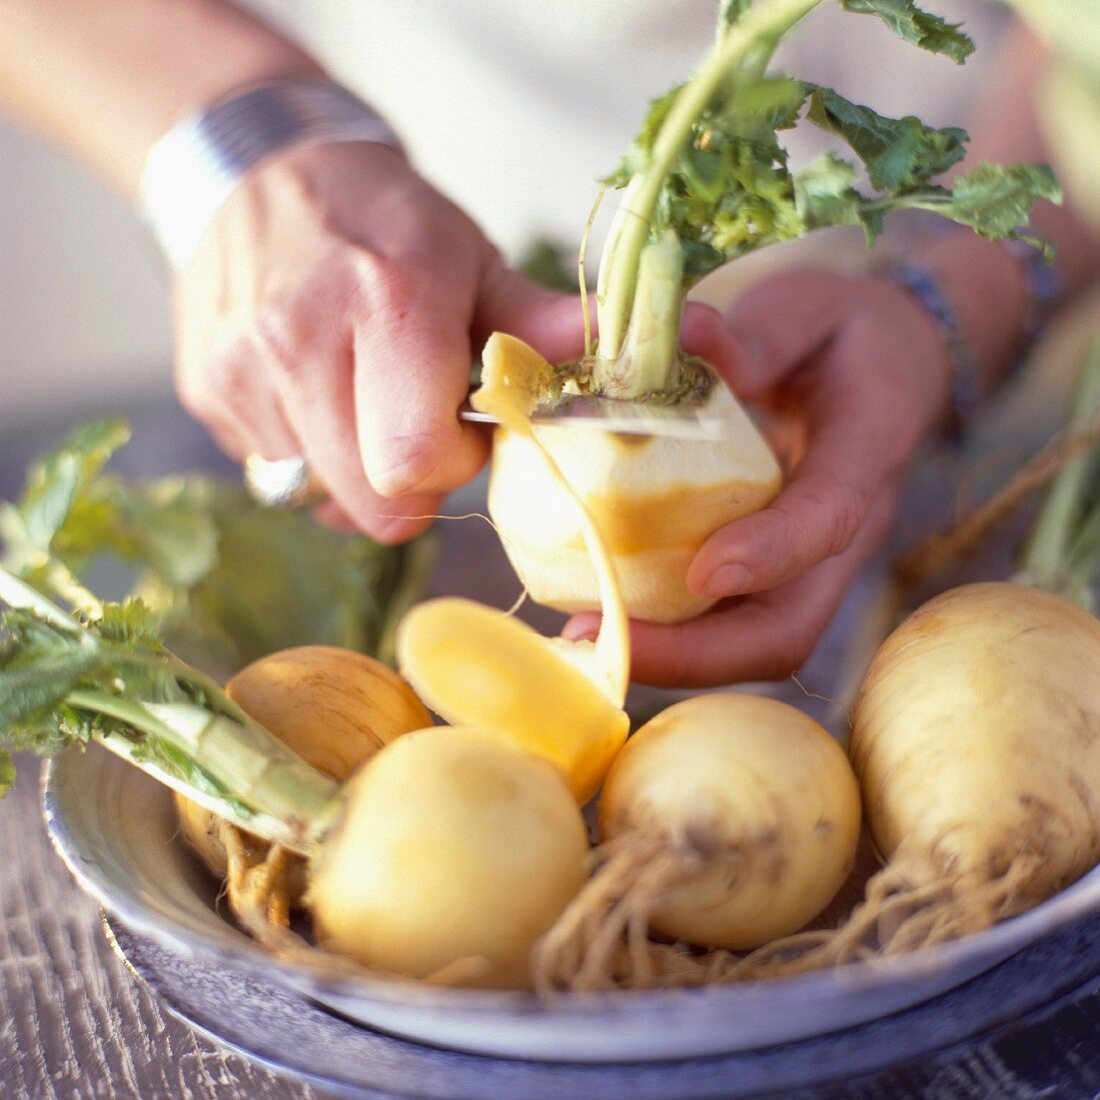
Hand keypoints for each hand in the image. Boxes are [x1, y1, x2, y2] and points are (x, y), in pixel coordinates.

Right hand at [173, 141, 584, 540]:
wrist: (257, 171)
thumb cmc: (382, 221)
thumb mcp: (469, 255)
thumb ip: (532, 319)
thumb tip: (604, 346)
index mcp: (385, 301)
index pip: (414, 459)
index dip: (453, 463)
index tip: (462, 421)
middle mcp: (298, 341)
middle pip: (371, 503)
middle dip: (411, 483)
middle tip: (418, 421)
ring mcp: (240, 373)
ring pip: (322, 498)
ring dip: (358, 470)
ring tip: (365, 397)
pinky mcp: (205, 395)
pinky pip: (276, 475)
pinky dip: (310, 454)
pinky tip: (318, 393)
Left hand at [565, 268, 952, 687]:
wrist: (887, 366)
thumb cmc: (843, 334)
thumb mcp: (808, 308)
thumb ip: (755, 332)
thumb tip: (681, 334)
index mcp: (864, 454)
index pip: (830, 517)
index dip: (773, 552)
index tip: (706, 571)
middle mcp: (838, 531)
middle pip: (786, 628)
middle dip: (698, 653)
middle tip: (605, 639)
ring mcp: (802, 564)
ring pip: (749, 641)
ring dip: (670, 656)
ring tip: (586, 637)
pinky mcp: (769, 571)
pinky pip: (722, 622)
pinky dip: (664, 632)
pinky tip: (600, 612)